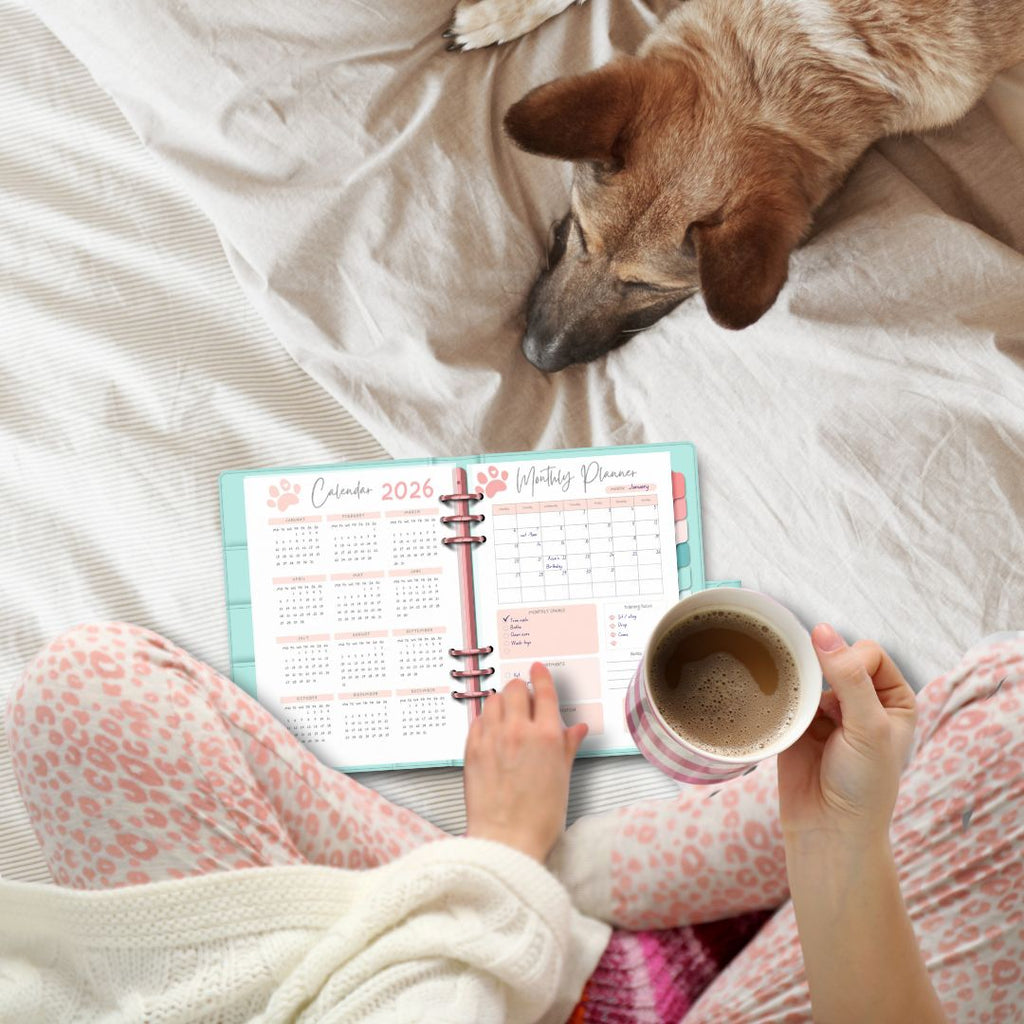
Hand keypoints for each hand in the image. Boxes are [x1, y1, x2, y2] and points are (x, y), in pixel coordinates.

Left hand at [464, 662, 587, 860]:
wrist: (506, 840)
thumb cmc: (537, 818)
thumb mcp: (562, 778)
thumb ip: (568, 746)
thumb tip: (577, 729)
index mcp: (546, 737)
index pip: (544, 691)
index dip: (541, 676)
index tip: (538, 669)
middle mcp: (518, 732)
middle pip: (516, 688)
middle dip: (521, 689)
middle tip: (523, 696)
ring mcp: (492, 739)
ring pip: (494, 700)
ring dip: (502, 701)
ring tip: (507, 713)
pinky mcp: (472, 749)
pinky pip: (477, 720)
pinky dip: (485, 719)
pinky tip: (491, 730)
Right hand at [778, 623, 916, 846]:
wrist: (828, 830)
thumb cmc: (863, 787)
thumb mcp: (867, 727)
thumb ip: (848, 677)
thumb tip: (822, 631)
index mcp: (893, 699)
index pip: (868, 653)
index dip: (852, 665)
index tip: (846, 701)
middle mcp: (862, 701)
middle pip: (835, 658)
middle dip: (823, 676)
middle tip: (824, 710)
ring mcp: (828, 712)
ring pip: (808, 674)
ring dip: (802, 689)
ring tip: (805, 719)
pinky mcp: (798, 722)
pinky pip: (786, 694)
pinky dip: (782, 700)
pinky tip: (786, 718)